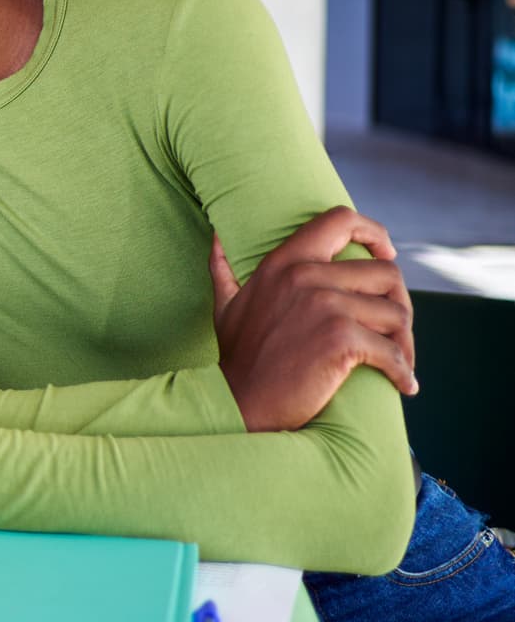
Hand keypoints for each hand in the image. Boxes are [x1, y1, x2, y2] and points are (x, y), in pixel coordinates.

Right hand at [211, 207, 417, 432]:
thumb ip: (224, 268)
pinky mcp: (340, 339)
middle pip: (386, 273)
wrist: (239, 402)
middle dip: (399, 303)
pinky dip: (403, 372)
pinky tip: (404, 385)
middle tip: (395, 331)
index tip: (386, 255)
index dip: (374, 233)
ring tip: (398, 361)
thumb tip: (217, 237)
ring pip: (397, 313)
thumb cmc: (238, 357)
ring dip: (404, 342)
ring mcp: (325, 306)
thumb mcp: (226, 304)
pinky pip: (393, 351)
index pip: (340, 220)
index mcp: (284, 262)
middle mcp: (306, 276)